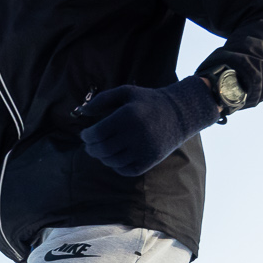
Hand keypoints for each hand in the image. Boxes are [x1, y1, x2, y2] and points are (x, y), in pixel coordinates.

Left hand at [76, 78, 221, 176]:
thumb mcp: (126, 92)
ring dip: (102, 157)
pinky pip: (125, 170)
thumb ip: (102, 99)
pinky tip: (115, 157)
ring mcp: (144, 150)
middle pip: (102, 149)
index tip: (85, 134)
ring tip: (102, 150)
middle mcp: (136, 135)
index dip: (86, 136)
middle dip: (91, 148)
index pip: (96, 133)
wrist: (180, 113)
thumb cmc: (148, 102)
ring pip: (112, 162)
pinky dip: (116, 166)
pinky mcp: (150, 161)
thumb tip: (82, 111)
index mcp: (128, 116)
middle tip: (89, 145)